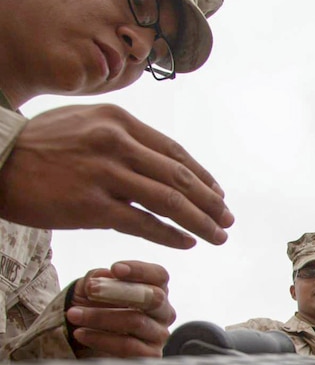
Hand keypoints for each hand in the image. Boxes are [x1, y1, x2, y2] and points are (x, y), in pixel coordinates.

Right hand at [0, 104, 232, 248]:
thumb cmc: (38, 146)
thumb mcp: (83, 125)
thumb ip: (122, 138)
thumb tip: (161, 162)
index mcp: (118, 121)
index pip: (174, 152)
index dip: (203, 176)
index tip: (219, 194)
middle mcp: (116, 142)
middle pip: (179, 177)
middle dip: (211, 202)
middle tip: (227, 219)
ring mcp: (104, 173)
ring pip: (169, 200)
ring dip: (200, 221)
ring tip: (217, 235)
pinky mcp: (91, 205)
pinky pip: (143, 223)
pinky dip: (171, 235)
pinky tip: (187, 243)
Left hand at [67, 261, 175, 357]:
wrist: (84, 341)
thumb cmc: (94, 309)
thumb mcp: (93, 288)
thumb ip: (98, 278)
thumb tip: (104, 277)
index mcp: (156, 290)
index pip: (159, 275)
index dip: (140, 271)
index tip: (115, 268)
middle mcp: (163, 312)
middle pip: (153, 298)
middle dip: (119, 292)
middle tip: (91, 290)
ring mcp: (159, 335)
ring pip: (136, 321)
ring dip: (101, 317)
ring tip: (74, 314)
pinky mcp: (150, 356)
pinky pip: (128, 346)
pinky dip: (101, 339)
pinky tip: (81, 333)